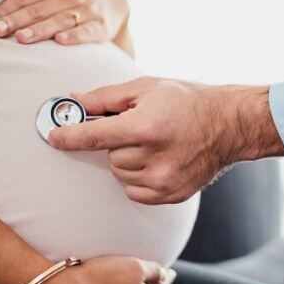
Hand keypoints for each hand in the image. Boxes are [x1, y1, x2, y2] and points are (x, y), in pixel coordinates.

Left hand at [0, 0, 128, 45]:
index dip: (6, 9)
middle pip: (38, 9)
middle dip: (17, 20)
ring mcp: (85, 9)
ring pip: (59, 20)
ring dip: (40, 30)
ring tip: (22, 38)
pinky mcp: (100, 25)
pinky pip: (86, 31)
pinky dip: (74, 36)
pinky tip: (60, 42)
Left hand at [48, 77, 283, 203]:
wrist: (229, 125)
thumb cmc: (187, 101)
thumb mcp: (146, 88)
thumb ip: (106, 98)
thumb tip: (73, 101)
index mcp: (146, 127)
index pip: (95, 136)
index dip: (69, 137)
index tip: (53, 137)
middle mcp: (154, 157)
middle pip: (109, 156)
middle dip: (116, 142)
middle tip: (138, 128)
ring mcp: (164, 180)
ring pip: (121, 174)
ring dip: (127, 160)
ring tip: (153, 143)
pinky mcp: (170, 195)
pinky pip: (134, 191)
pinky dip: (138, 177)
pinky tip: (158, 160)